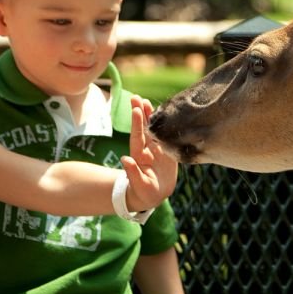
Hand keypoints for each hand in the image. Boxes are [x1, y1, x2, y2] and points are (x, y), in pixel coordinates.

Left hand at [122, 96, 178, 211]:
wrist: (153, 195)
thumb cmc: (144, 193)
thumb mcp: (139, 186)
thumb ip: (132, 174)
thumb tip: (125, 159)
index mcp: (140, 157)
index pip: (137, 137)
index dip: (137, 124)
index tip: (135, 110)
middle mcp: (147, 150)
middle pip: (143, 128)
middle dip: (140, 113)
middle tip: (136, 97)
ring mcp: (156, 149)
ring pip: (152, 129)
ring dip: (149, 115)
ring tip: (146, 101)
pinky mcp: (167, 151)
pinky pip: (164, 135)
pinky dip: (163, 124)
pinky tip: (164, 114)